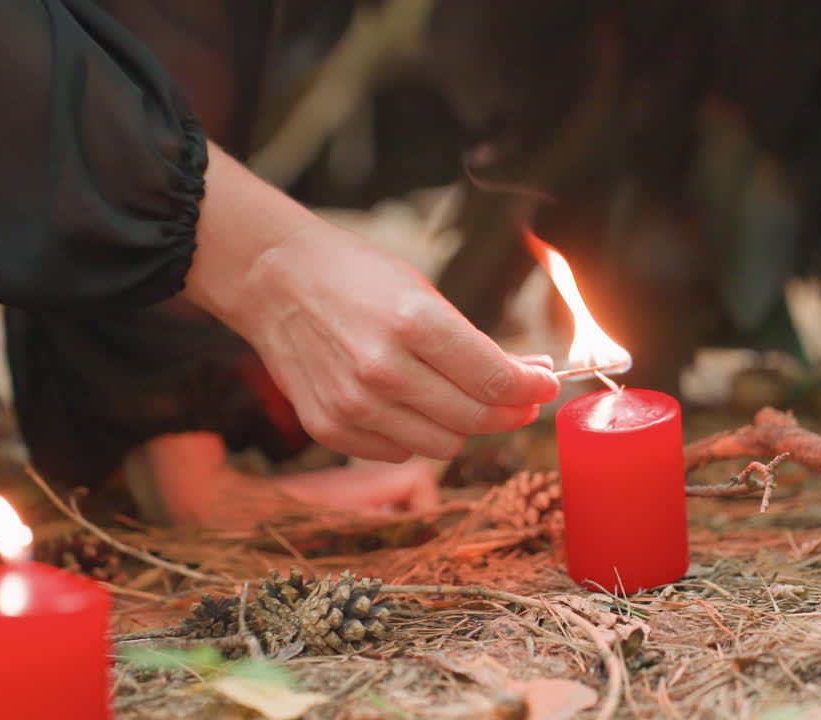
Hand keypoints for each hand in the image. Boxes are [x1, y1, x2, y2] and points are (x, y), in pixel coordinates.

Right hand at [237, 228, 558, 461]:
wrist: (274, 282)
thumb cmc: (354, 277)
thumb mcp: (421, 291)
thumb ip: (473, 342)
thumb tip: (529, 377)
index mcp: (413, 322)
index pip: (496, 379)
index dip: (533, 389)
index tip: (546, 386)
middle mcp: (383, 369)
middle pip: (475, 419)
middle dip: (510, 412)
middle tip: (519, 399)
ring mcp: (353, 405)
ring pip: (442, 445)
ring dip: (463, 426)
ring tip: (460, 397)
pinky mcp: (329, 428)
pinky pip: (398, 452)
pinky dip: (415, 434)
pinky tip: (409, 404)